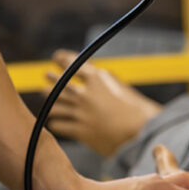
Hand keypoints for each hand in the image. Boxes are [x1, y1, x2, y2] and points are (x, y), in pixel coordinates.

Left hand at [42, 49, 162, 156]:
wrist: (143, 132)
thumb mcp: (119, 87)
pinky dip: (55, 122)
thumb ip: (102, 84)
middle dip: (51, 78)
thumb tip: (89, 80)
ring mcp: (81, 112)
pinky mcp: (80, 130)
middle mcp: (85, 93)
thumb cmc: (138, 110)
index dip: (62, 59)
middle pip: (59, 83)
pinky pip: (58, 124)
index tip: (56, 57)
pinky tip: (54, 121)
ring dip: (50, 100)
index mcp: (97, 78)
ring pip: (55, 103)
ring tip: (45, 96)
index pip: (71, 63)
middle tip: (46, 75)